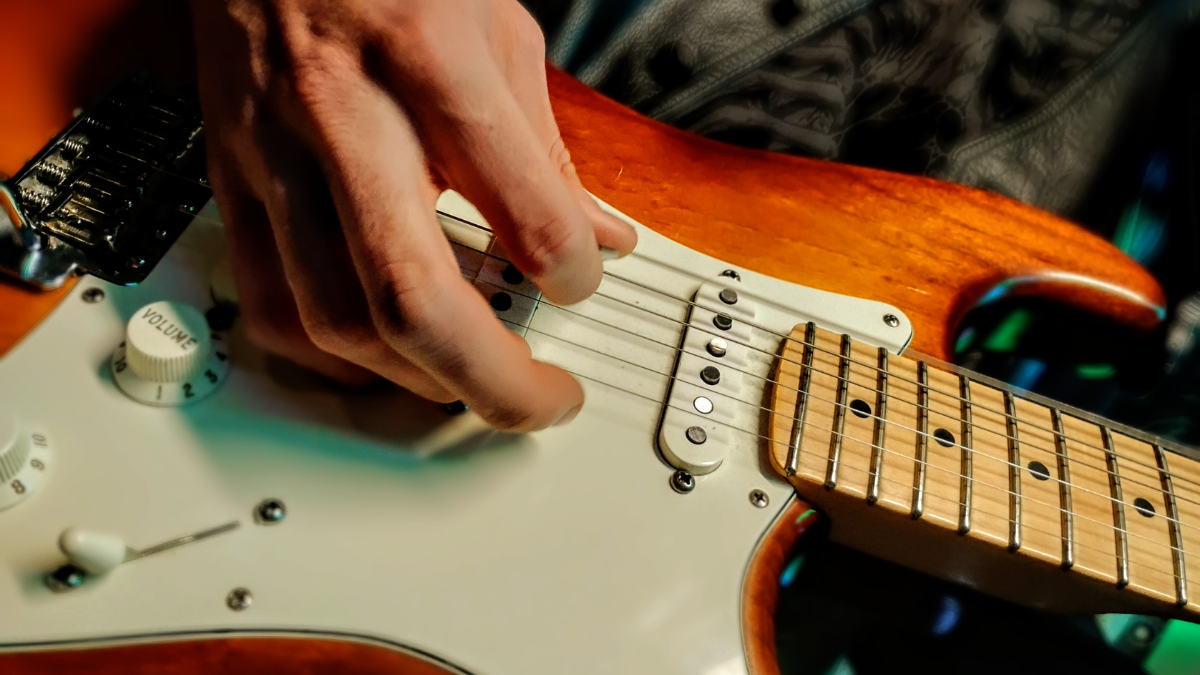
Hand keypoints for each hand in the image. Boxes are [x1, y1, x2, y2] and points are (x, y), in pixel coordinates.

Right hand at [190, 0, 636, 429]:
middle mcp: (343, 116)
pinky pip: (268, 302)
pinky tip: (380, 357)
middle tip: (539, 401)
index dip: (572, 273)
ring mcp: (273, 155)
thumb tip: (601, 236)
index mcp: (428, 61)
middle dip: (491, 380)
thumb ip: (549, 149)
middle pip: (411, 297)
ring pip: (334, 320)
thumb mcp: (497, 31)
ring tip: (470, 382)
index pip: (523, 210)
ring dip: (416, 379)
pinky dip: (332, 356)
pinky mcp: (231, 181)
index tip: (581, 282)